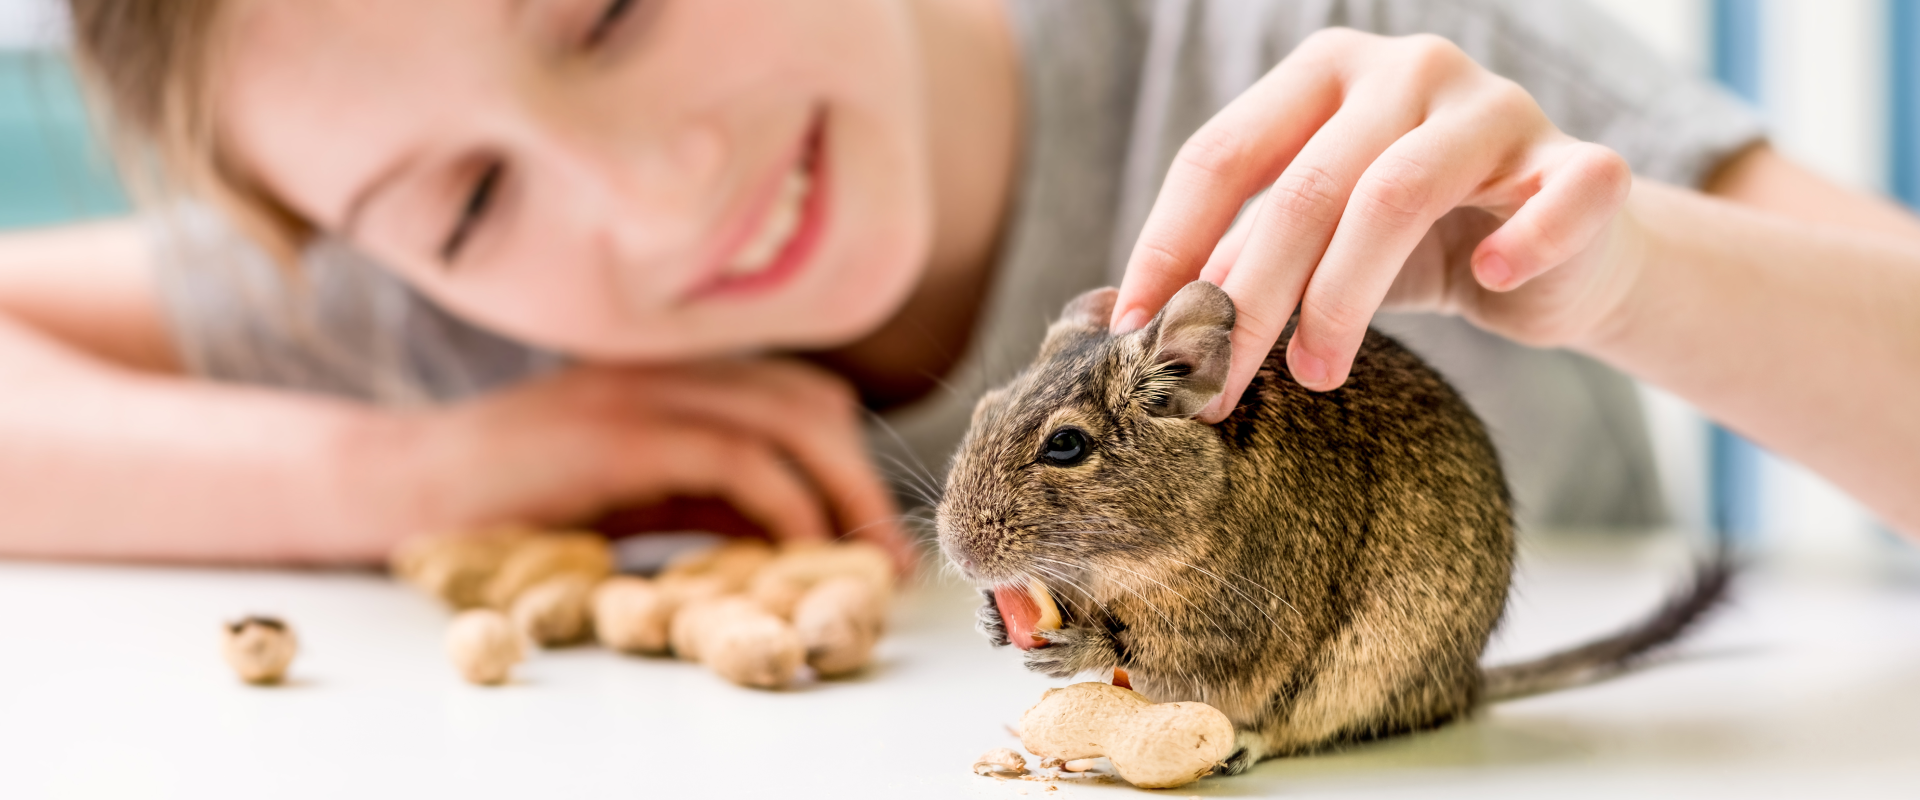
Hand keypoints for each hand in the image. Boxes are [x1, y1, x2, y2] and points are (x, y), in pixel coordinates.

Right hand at [372, 359, 908, 564]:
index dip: (850, 456)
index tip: (872, 529)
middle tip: (885, 553)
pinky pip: (733, 457)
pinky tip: (795, 549)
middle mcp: (667, 367)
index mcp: (673, 373)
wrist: (400, 486)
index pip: (797, 392)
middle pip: (810, 400)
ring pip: (787, 420)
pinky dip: (783, 503)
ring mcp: (642, 390)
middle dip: (862, 477)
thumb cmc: (510, 497)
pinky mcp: (618, 431)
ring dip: (840, 493)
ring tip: (857, 559)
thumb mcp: (632, 494)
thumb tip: (792, 534)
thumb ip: (706, 498)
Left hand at [1112, 29, 1634, 421]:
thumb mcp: (1313, 247)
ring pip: (1396, 194)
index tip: (1129, 335)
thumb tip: (1143, 319)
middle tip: (1209, 388)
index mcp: (1325, 73)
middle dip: (1245, 301)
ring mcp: (1498, 107)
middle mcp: (1408, 69)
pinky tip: (1488, 283)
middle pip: (1303, 187)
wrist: (1561, 255)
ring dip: (1343, 300)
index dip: (1168, 246)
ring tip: (1315, 377)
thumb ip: (1241, 257)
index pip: (1222, 153)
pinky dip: (1521, 242)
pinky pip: (1560, 195)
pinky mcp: (1584, 162)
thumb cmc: (1414, 245)